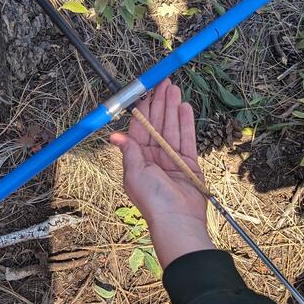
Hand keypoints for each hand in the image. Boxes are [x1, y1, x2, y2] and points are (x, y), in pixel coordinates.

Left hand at [110, 79, 214, 268]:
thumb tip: (114, 135)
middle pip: (157, 124)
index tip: (146, 92)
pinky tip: (184, 107)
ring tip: (174, 89)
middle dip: (160, 103)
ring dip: (172, 108)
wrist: (177, 220)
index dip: (143, 109)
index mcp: (137, 159)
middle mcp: (153, 157)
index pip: (139, 128)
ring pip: (172, 128)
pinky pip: (187, 139)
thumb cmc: (152, 199)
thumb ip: (129, 151)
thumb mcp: (134, 173)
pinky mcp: (188, 163)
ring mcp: (172, 159)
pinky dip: (186, 123)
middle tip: (164, 83)